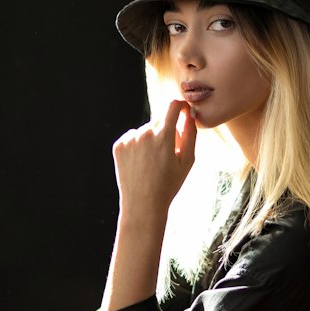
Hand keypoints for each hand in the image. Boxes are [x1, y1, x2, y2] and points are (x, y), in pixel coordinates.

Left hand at [112, 99, 195, 215]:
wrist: (143, 204)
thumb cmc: (169, 184)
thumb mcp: (187, 161)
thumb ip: (190, 133)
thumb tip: (190, 113)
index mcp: (164, 136)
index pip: (173, 107)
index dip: (180, 106)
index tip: (183, 110)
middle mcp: (145, 134)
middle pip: (160, 121)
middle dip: (166, 131)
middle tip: (168, 154)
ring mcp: (129, 140)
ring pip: (145, 130)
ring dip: (151, 139)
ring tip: (152, 162)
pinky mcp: (118, 146)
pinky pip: (132, 137)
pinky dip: (137, 145)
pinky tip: (141, 162)